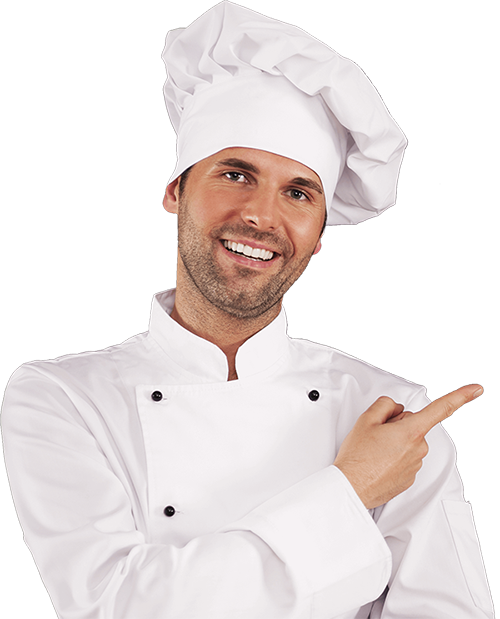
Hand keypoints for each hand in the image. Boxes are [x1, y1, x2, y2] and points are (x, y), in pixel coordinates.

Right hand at [333, 385, 482, 508]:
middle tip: (375, 435)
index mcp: (411, 431)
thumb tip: (394, 408)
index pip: (441, 409)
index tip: (475, 390)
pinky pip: (405, 459)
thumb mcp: (366, 420)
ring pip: (408, 443)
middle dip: (397, 426)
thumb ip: (385, 405)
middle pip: (413, 425)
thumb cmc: (357, 458)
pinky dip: (392, 458)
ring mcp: (415, 465)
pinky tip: (377, 462)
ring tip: (373, 451)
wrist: (351, 488)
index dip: (460, 397)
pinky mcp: (409, 478)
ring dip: (394, 443)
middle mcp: (418, 449)